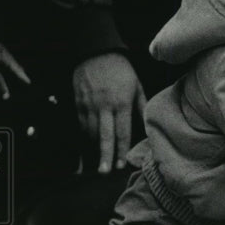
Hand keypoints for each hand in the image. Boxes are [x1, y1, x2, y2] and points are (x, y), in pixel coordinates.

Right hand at [72, 53, 146, 172]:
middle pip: (104, 135)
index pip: (122, 131)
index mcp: (121, 103)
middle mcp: (104, 106)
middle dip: (104, 155)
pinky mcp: (77, 102)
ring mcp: (88, 104)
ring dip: (93, 149)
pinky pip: (80, 124)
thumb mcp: (136, 86)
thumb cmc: (121, 70)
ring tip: (97, 164)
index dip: (121, 149)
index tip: (121, 164)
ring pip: (90, 132)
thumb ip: (141, 107)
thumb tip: (147, 125)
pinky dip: (84, 137)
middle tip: (104, 172)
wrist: (95, 51)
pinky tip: (89, 147)